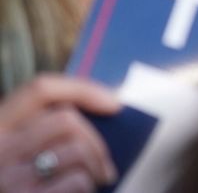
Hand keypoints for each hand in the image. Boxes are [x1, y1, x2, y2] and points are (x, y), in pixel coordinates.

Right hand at [0, 75, 118, 191]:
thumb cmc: (23, 188)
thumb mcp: (19, 157)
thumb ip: (42, 136)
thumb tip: (101, 115)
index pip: (39, 90)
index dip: (82, 89)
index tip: (113, 104)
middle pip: (66, 119)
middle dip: (96, 142)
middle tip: (105, 166)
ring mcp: (7, 180)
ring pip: (75, 150)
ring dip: (95, 168)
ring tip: (95, 182)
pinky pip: (77, 182)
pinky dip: (88, 188)